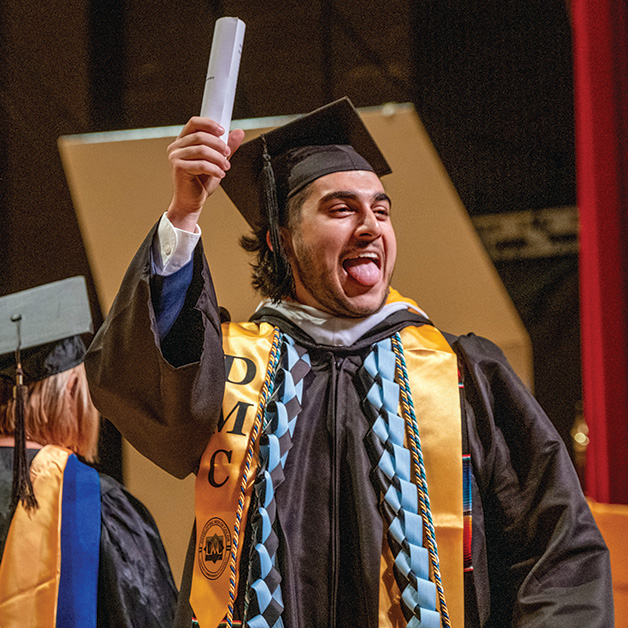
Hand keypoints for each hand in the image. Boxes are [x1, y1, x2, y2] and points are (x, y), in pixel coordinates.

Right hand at [166, 117, 244, 231]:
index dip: (209, 124)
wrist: (191, 201)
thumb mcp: (217, 161)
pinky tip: (220, 174)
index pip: (194, 123)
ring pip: (202, 150)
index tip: (223, 131)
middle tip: (228, 154)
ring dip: (218, 158)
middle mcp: (177, 146)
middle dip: (219, 145)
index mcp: (184, 141)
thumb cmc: (201, 182)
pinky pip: (200, 164)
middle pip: (200, 136)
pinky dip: (214, 169)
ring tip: (225, 167)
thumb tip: (239, 133)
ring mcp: (175, 156)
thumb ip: (226, 147)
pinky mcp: (178, 168)